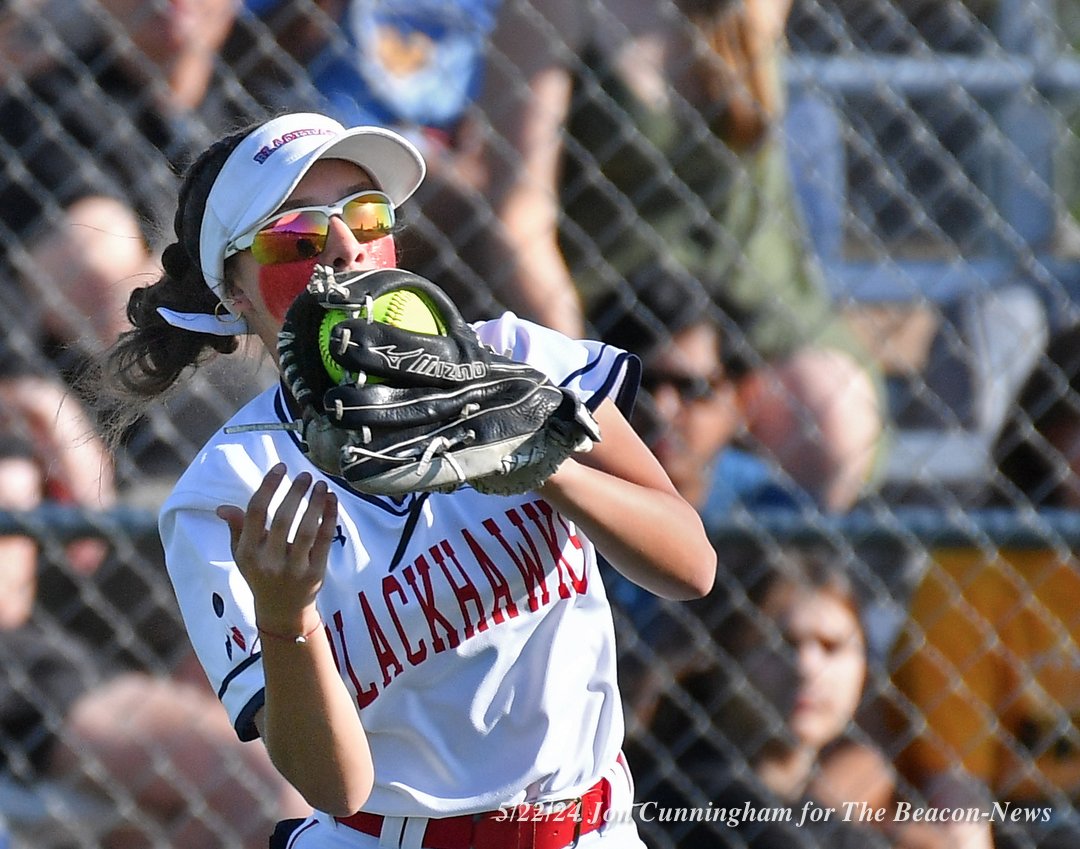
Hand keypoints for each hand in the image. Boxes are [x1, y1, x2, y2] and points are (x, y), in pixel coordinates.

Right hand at [216, 464, 337, 631]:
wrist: (282, 612)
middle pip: (283, 519)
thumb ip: (237, 529)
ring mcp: (294, 568)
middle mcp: (269, 561)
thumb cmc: (261, 575)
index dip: (269, 486)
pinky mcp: (315, 573)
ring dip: (315, 503)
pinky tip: (332, 500)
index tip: (281, 467)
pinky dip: (330, 517)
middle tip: (305, 474)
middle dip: (295, 492)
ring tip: (321, 485)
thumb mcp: (243, 555)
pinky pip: (325, 540)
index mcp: (247, 553)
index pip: (256, 513)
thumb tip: (223, 508)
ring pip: (307, 529)